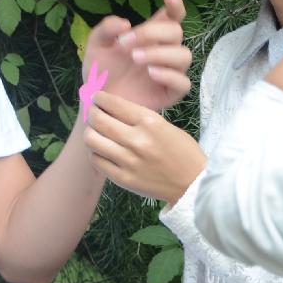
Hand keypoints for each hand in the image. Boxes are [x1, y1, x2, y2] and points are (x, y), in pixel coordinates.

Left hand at [84, 0, 191, 111]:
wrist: (97, 101)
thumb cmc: (101, 71)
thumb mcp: (96, 46)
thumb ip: (106, 29)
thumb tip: (125, 23)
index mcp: (152, 36)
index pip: (172, 16)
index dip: (175, 5)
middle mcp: (165, 51)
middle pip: (176, 32)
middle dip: (152, 33)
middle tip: (125, 43)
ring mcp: (170, 72)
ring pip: (184, 55)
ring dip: (160, 53)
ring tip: (135, 58)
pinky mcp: (171, 93)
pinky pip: (183, 83)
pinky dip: (169, 75)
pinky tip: (151, 73)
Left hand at [85, 92, 206, 202]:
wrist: (193, 184)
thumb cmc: (183, 152)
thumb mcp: (166, 126)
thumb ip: (139, 118)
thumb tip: (111, 109)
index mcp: (150, 122)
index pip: (114, 104)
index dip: (100, 98)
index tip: (97, 98)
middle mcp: (137, 140)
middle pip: (98, 120)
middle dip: (91, 112)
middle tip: (92, 113)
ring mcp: (128, 160)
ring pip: (92, 140)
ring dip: (90, 132)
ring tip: (95, 131)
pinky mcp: (123, 178)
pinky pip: (97, 160)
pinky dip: (95, 152)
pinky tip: (101, 150)